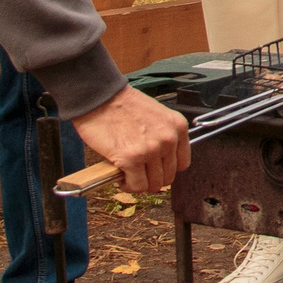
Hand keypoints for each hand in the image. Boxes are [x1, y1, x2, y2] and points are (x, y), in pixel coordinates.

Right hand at [70, 85, 191, 192]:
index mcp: (178, 127)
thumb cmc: (122, 105)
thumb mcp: (156, 116)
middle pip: (168, 177)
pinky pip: (136, 186)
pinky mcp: (132, 159)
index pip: (182, 164)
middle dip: (151, 177)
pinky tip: (120, 174)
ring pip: (152, 185)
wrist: (100, 96)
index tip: (154, 167)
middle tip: (137, 171)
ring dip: (138, 182)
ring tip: (127, 172)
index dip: (165, 168)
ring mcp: (151, 150)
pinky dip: (127, 185)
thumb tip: (161, 163)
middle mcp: (168, 139)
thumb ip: (163, 137)